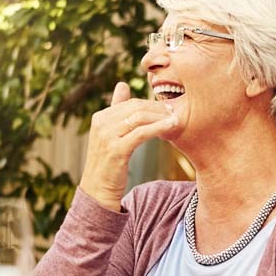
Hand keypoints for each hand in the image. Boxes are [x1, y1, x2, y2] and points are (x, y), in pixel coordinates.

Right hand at [78, 82, 177, 210]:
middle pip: (136, 108)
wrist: (98, 191)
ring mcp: (107, 136)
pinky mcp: (116, 149)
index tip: (168, 108)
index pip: (130, 103)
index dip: (151, 104)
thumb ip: (116, 110)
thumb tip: (122, 84)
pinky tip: (172, 127)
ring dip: (161, 117)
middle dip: (158, 109)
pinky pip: (142, 133)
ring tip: (176, 119)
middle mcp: (101, 123)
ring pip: (140, 118)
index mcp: (100, 117)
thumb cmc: (108, 164)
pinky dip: (159, 127)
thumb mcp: (110, 134)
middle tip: (175, 111)